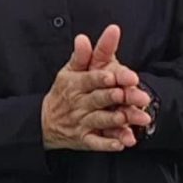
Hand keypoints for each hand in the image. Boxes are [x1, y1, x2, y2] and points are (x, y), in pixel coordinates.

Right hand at [41, 27, 150, 150]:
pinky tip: (122, 142)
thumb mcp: (68, 71)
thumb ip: (81, 55)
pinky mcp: (84, 139)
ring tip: (135, 118)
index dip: (103, 78)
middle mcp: (80, 103)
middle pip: (100, 99)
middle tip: (138, 96)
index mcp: (76, 84)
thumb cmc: (64, 92)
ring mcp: (82, 122)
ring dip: (118, 120)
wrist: (44, 122)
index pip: (90, 79)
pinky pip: (96, 142)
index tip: (115, 76)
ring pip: (101, 120)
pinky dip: (108, 144)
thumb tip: (82, 38)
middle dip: (118, 97)